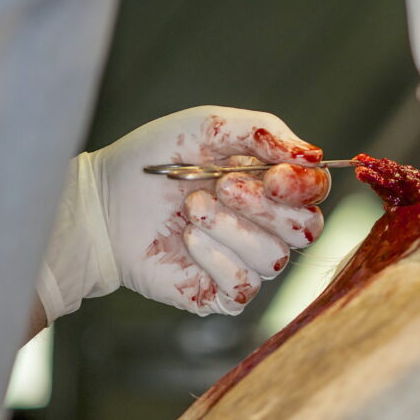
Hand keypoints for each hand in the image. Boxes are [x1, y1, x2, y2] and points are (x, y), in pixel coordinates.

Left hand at [37, 107, 329, 321]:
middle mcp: (266, 225)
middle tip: (222, 186)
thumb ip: (263, 130)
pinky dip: (216, 257)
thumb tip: (312, 154)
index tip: (273, 175)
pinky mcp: (221, 293)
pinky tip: (188, 238)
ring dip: (231, 228)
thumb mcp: (209, 126)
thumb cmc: (155, 160)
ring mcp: (246, 261)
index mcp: (270, 184)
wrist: (103, 201)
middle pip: (308, 229)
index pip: (316, 192)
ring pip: (275, 258)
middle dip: (264, 206)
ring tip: (192, 208)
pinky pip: (244, 285)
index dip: (304, 187)